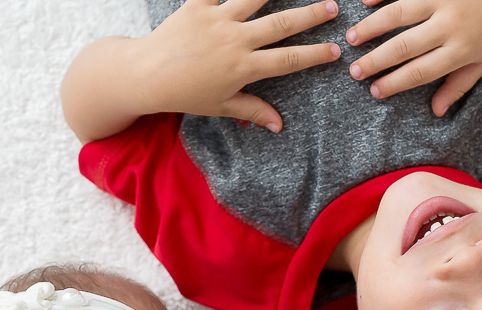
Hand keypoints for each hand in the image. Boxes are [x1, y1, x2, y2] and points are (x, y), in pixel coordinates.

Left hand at [142, 0, 342, 131]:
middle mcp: (235, 40)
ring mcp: (217, 19)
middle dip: (310, 16)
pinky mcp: (198, 4)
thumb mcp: (221, 106)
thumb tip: (279, 125)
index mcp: (243, 67)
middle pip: (281, 25)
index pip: (288, 60)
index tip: (335, 51)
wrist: (146, 74)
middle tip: (333, 8)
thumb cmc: (185, 94)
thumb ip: (252, 110)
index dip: (314, 55)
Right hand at [345, 0, 481, 115]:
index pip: (421, 71)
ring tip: (352, 38)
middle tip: (354, 71)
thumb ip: (460, 83)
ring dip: (372, 26)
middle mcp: (451, 24)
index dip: (395, 83)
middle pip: (405, 46)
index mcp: (462, 49)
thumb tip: (436, 111)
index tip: (375, 91)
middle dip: (376, 60)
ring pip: (400, 13)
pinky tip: (365, 1)